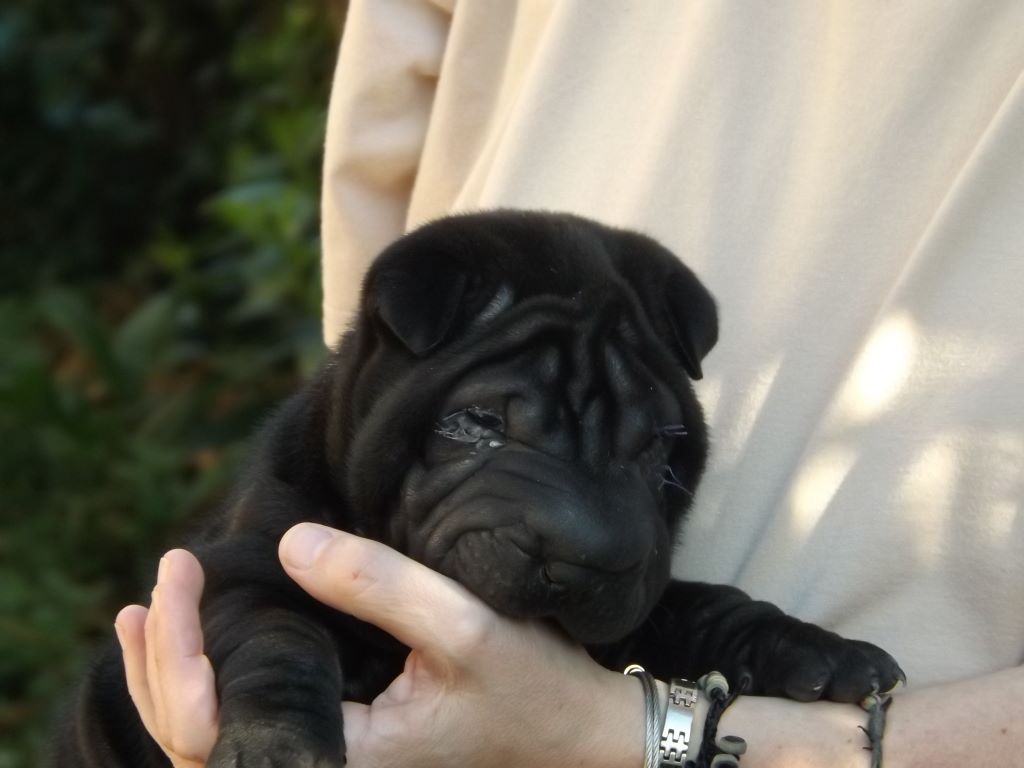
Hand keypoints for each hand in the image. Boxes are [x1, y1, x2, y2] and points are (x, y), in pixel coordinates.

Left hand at [115, 525, 643, 767]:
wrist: (577, 736)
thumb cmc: (531, 688)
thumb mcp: (464, 628)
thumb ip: (378, 587)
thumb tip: (289, 545)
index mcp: (339, 762)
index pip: (214, 727)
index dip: (176, 653)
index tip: (183, 571)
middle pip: (196, 744)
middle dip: (160, 662)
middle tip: (167, 576)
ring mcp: (333, 764)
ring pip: (217, 744)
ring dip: (172, 680)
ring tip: (147, 614)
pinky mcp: (346, 746)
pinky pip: (257, 728)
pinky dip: (216, 687)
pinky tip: (203, 647)